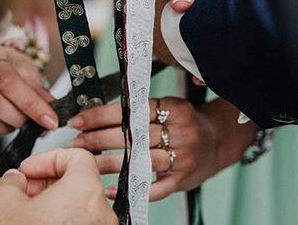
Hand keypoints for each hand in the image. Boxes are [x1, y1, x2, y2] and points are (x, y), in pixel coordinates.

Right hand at [0, 44, 56, 143]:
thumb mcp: (27, 71)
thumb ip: (38, 90)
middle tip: (29, 122)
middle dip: (16, 118)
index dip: (31, 104)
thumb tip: (51, 110)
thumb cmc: (9, 67)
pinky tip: (0, 128)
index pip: (8, 81)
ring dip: (2, 128)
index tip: (50, 120)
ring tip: (14, 123)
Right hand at [0, 149, 116, 224]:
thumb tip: (15, 179)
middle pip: (80, 181)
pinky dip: (64, 221)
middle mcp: (102, 212)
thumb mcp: (3, 203)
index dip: (48, 159)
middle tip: (25, 192)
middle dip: (49, 182)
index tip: (29, 170)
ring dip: (55, 204)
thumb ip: (11, 181)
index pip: (76, 157)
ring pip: (81, 206)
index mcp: (85, 190)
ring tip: (28, 215)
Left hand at [67, 98, 255, 200]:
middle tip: (77, 142)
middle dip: (99, 139)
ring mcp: (183, 156)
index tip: (79, 120)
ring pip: (141, 160)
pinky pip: (156, 187)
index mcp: (174, 108)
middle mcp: (180, 131)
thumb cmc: (187, 123)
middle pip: (133, 135)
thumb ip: (142, 110)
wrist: (220, 141)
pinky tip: (112, 189)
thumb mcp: (170, 107)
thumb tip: (100, 113)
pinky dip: (133, 188)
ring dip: (110, 163)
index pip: (132, 111)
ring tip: (87, 165)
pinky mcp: (183, 178)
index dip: (101, 116)